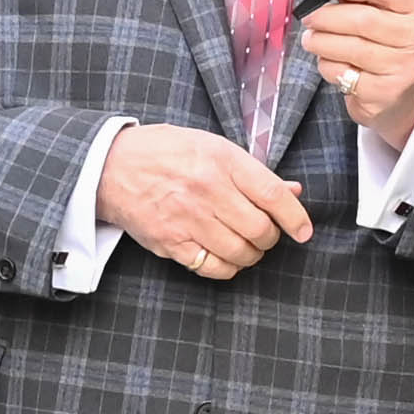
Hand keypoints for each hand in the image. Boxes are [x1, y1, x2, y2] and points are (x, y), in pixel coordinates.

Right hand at [100, 123, 317, 285]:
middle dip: (269, 238)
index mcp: (222, 160)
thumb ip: (252, 171)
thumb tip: (292, 192)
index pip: (273, 195)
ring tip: (245, 245)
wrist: (110, 166)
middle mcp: (207, 189)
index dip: (296, 218)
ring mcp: (188, 218)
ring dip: (250, 255)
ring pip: (240, 253)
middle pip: (260, 230)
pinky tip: (223, 255)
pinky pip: (213, 267)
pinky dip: (227, 267)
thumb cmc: (165, 152)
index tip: (304, 231)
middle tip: (263, 234)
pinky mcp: (171, 242)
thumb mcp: (211, 146)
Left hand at [298, 0, 413, 157]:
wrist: (402, 93)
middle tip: (309, 18)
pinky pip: (344, 73)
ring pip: (351, 47)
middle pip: (363, 19)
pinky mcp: (386, 92)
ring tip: (312, 39)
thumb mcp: (385, 11)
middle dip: (327, 17)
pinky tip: (328, 61)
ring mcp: (405, 67)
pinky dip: (327, 65)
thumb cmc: (388, 42)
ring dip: (321, 41)